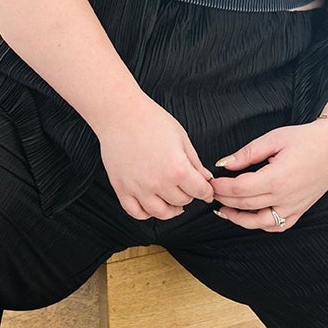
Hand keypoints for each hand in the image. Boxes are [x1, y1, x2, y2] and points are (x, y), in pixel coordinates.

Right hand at [96, 95, 215, 221]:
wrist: (121, 114)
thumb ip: (195, 162)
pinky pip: (136, 212)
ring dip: (170, 209)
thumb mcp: (182, 138)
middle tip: (187, 187)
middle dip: (189, 195)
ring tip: (172, 201)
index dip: (206, 191)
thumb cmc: (151, 121)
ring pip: (161, 213)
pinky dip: (146, 213)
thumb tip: (206, 179)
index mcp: (177, 169)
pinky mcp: (122, 189)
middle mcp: (158, 183)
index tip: (206, 190)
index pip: (200, 191)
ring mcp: (138, 188)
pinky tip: (151, 204)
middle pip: (182, 202)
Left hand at [209, 120, 327, 230]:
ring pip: (258, 222)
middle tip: (211, 192)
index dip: (220, 187)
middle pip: (244, 204)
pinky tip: (249, 216)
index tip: (210, 181)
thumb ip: (247, 153)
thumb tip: (224, 164)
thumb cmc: (305, 139)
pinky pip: (276, 226)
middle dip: (223, 199)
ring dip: (237, 218)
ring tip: (223, 210)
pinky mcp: (299, 210)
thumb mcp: (274, 139)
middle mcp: (285, 197)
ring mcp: (293, 207)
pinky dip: (260, 224)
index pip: (238, 189)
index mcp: (276, 178)